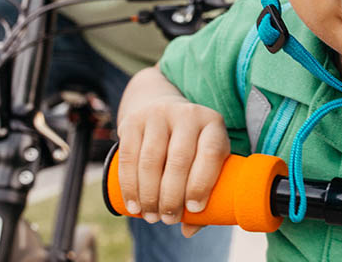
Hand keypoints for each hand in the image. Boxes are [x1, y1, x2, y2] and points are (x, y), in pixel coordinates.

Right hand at [116, 96, 230, 237]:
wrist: (162, 110)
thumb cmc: (191, 145)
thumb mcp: (205, 160)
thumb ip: (204, 193)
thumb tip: (189, 230)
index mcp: (213, 123)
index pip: (211, 153)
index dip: (202, 183)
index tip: (194, 209)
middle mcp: (187, 115)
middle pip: (179, 160)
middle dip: (172, 196)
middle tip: (168, 219)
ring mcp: (159, 115)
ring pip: (151, 161)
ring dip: (149, 195)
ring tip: (151, 217)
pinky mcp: (134, 121)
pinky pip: (129, 157)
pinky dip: (130, 186)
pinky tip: (134, 206)